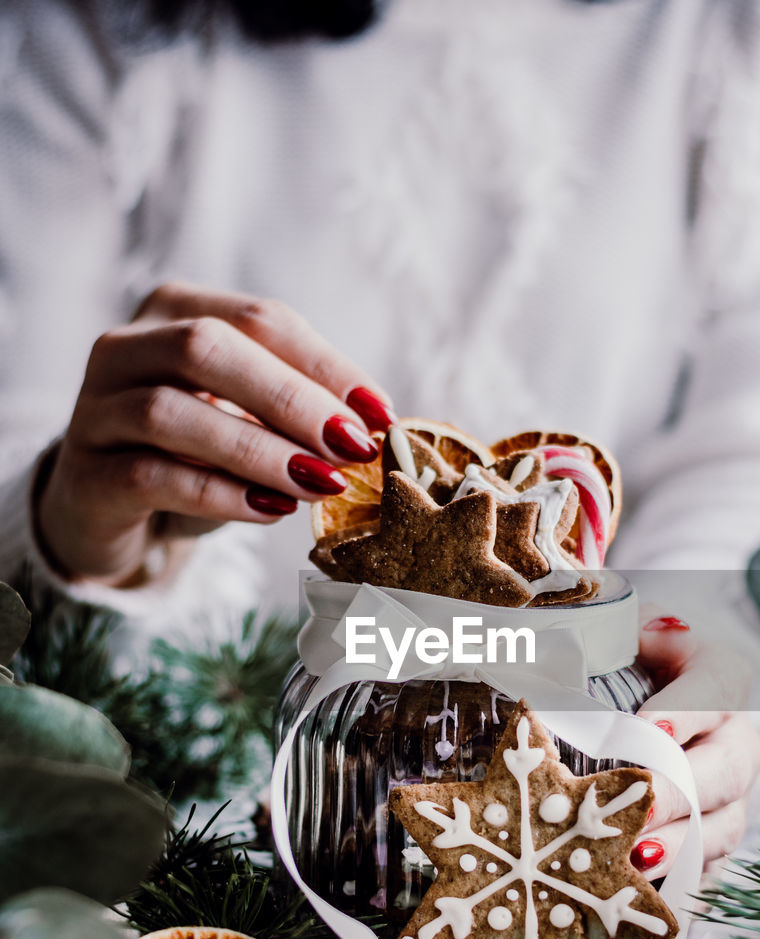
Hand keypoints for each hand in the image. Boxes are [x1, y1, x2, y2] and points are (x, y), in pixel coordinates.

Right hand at [36, 282, 394, 585]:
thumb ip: (297, 410)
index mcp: (175, 310)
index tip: (380, 413)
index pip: (259, 319)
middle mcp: (126, 347)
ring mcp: (96, 410)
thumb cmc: (192, 456)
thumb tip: (373, 426)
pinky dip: (219, 493)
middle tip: (351, 445)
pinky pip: (152, 476)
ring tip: (319, 483)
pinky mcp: (86, 475)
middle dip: (291, 398)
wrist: (108, 513)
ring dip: (258, 449)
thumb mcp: (249, 421)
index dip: (325, 364)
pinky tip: (270, 509)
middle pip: (207, 348)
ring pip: (170, 412)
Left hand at [631, 612, 759, 878]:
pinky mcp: (708, 844)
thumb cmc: (618, 661)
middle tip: (639, 808)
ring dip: (679, 846)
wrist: (625, 704)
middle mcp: (734, 740)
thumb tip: (624, 636)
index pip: (717, 688)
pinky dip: (674, 883)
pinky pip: (705, 870)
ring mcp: (728, 798)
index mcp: (719, 677)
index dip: (687, 710)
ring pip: (720, 827)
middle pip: (723, 770)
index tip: (649, 728)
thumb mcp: (619, 629)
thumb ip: (618, 628)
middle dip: (679, 792)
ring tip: (636, 859)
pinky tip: (639, 893)